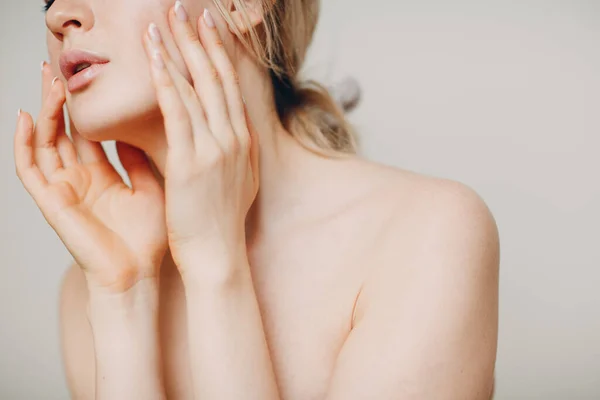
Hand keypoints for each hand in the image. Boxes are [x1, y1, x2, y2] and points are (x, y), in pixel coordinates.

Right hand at [14, 65, 167, 293]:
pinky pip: (29, 169)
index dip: (87, 107)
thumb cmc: (148, 239)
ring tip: (49, 81)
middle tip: (60, 65)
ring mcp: (63, 190)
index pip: (88, 133)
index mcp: (103, 176)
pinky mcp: (51, 202)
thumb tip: (136, 126)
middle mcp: (80, 179)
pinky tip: (26, 118)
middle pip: (64, 131)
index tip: (94, 78)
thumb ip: (140, 158)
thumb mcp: (151, 188)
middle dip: (60, 100)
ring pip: (45, 142)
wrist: (137, 275)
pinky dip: (24, 143)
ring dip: (45, 112)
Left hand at [142, 6, 258, 271]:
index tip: (207, 26)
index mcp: (244, 142)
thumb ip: (233, 151)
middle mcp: (234, 139)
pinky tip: (155, 58)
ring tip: (161, 22)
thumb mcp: (237, 180)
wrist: (217, 254)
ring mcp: (216, 148)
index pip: (230, 87)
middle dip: (198, 40)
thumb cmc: (220, 221)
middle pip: (216, 78)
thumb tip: (227, 131)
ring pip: (197, 88)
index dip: (219, 52)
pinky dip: (167, 81)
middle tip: (183, 9)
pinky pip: (178, 111)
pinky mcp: (192, 160)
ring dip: (178, 51)